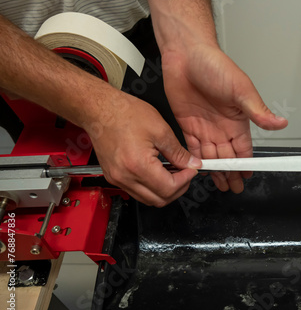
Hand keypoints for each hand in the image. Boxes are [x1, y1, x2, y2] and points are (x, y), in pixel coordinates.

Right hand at [85, 91, 201, 206]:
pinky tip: (159, 172)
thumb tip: (192, 164)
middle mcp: (125, 177)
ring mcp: (117, 179)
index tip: (191, 170)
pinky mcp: (113, 177)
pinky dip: (152, 188)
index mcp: (138, 165)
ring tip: (174, 172)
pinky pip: (137, 192)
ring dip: (165, 190)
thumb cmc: (124, 113)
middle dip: (178, 189)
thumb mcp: (160, 130)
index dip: (185, 180)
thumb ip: (178, 152)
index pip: (169, 188)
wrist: (99, 109)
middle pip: (159, 200)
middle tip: (186, 173)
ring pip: (148, 199)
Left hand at [162, 44, 287, 192]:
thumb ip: (258, 110)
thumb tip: (281, 123)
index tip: (248, 178)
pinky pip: (193, 148)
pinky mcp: (188, 125)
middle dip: (231, 173)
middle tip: (233, 189)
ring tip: (220, 186)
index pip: (244, 148)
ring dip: (215, 172)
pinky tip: (199, 171)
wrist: (186, 54)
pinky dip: (196, 161)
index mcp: (238, 120)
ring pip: (211, 156)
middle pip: (228, 156)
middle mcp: (222, 126)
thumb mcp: (241, 89)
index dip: (246, 165)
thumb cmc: (214, 65)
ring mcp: (204, 127)